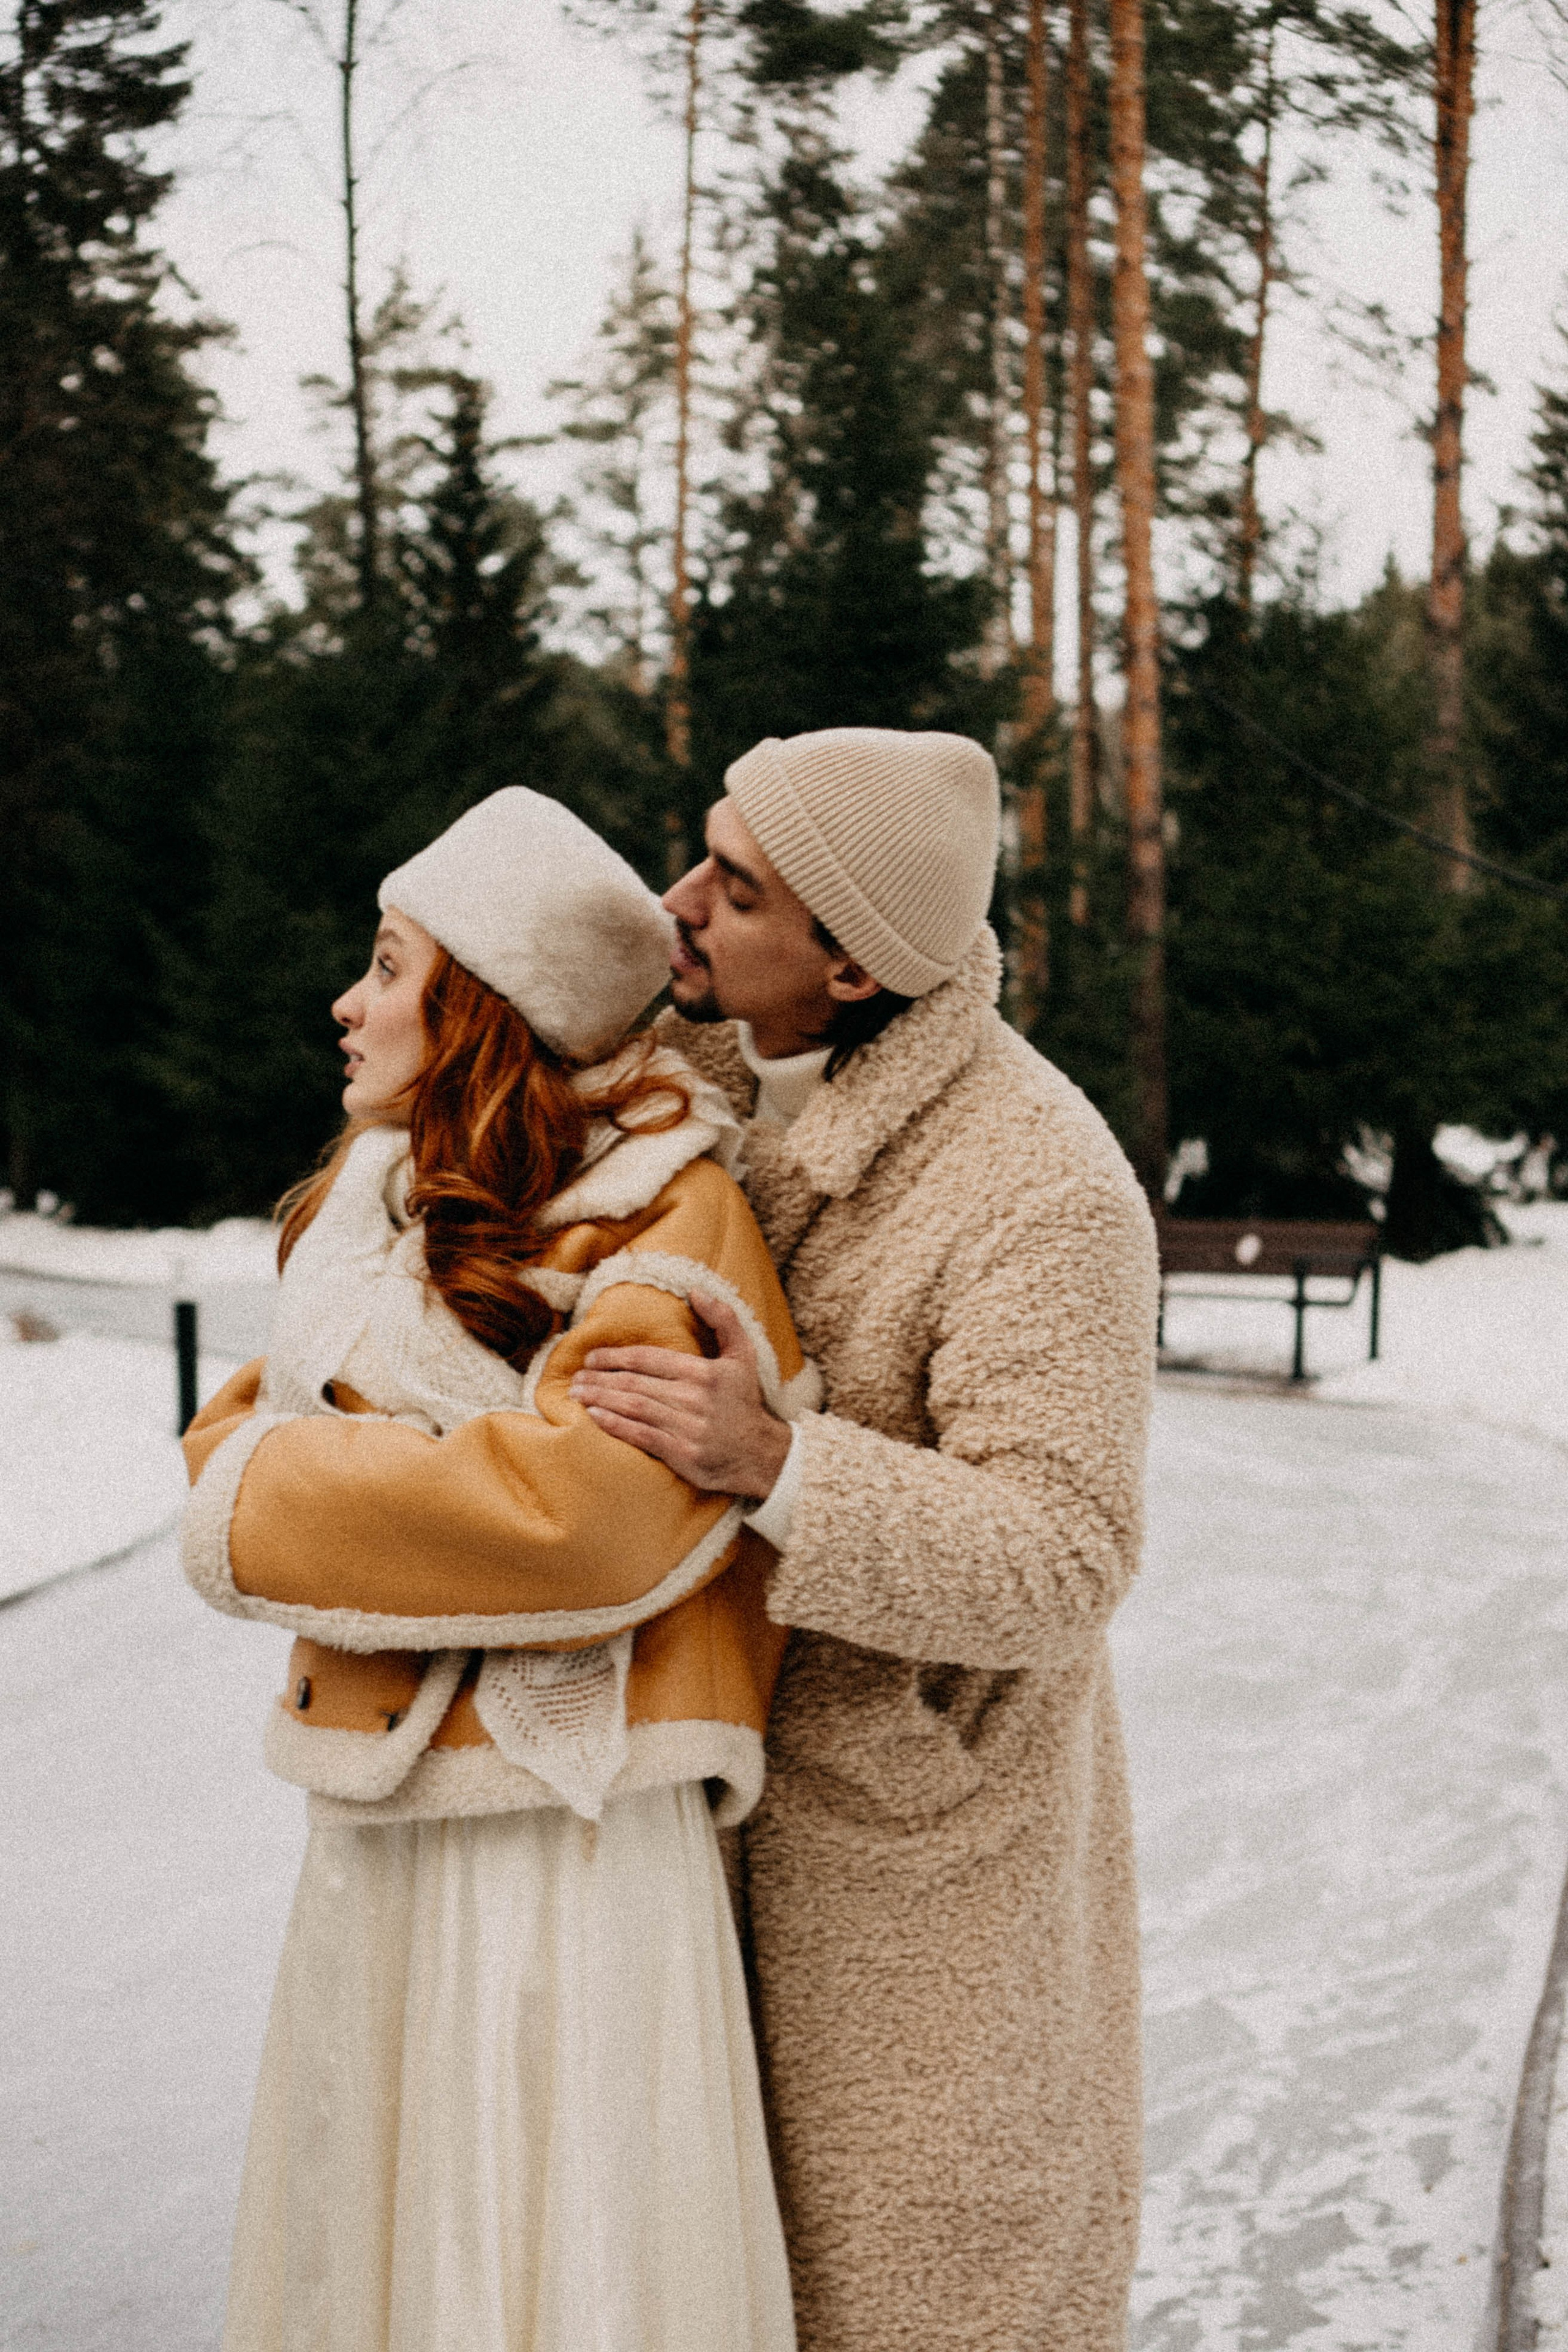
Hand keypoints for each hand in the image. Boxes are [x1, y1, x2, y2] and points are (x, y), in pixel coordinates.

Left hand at [569, 1293, 791, 1499]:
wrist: (763, 1455)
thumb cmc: (745, 1402)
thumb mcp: (744, 1356)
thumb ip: (723, 1319)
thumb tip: (695, 1291)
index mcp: (703, 1372)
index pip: (648, 1358)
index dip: (615, 1356)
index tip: (592, 1357)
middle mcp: (694, 1398)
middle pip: (635, 1383)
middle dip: (599, 1378)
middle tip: (576, 1377)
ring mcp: (688, 1428)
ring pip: (633, 1407)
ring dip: (600, 1398)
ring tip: (577, 1394)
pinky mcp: (683, 1454)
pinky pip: (641, 1435)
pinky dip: (615, 1425)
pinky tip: (595, 1417)